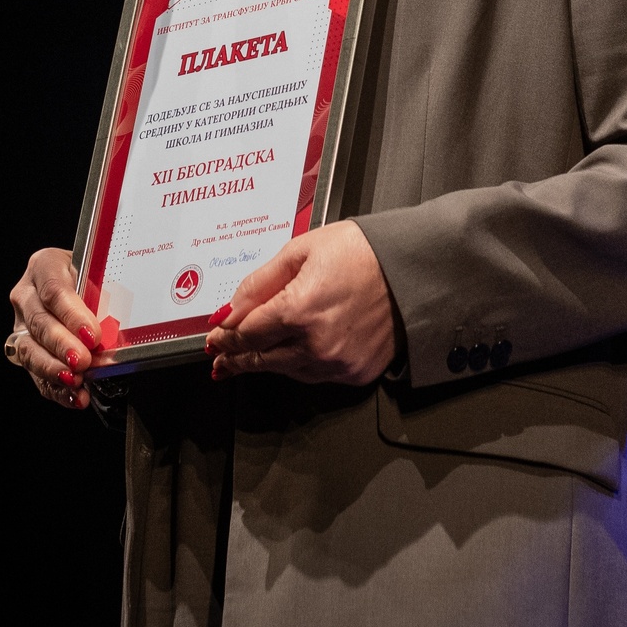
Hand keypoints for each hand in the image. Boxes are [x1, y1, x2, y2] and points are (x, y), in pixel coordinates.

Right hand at [7, 246, 103, 409]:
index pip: (54, 289)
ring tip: (76, 381)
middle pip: (40, 322)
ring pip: (30, 350)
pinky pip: (36, 374)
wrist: (82, 282)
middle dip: (62, 345)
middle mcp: (27, 295)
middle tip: (82, 360)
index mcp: (44, 266)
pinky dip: (57, 389)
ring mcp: (22, 325)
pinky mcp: (26, 351)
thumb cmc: (93, 275)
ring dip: (54, 369)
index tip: (92, 334)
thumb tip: (121, 325)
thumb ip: (106, 294)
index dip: (72, 314)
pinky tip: (76, 396)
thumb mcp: (99, 273)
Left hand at [203, 220, 398, 384]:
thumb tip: (228, 310)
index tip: (215, 337)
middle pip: (260, 360)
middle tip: (220, 357)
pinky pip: (315, 376)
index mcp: (298, 310)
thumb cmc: (362, 253)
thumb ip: (259, 283)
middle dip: (236, 358)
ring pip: (285, 372)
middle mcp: (316, 344)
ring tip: (248, 358)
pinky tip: (290, 354)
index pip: (245, 335)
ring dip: (265, 364)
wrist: (412, 269)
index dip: (224, 337)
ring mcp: (337, 363)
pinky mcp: (355, 373)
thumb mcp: (302, 250)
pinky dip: (298, 366)